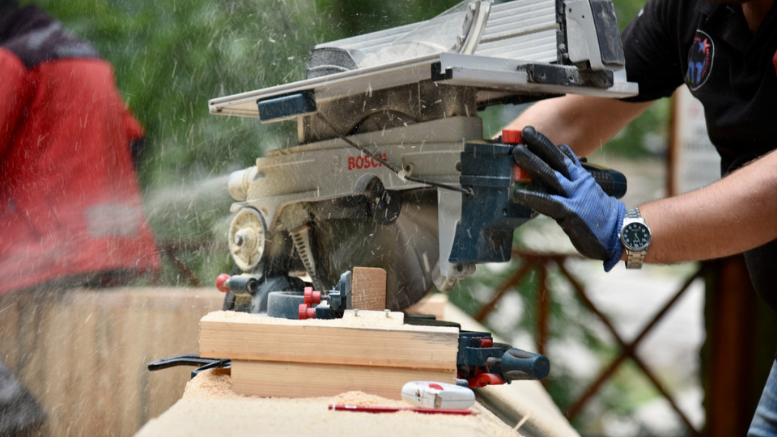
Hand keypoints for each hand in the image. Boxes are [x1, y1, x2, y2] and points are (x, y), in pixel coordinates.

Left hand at [512, 127, 624, 270]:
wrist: (619, 233)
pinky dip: (534, 197)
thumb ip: (574, 174)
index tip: (530, 132)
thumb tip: (564, 153)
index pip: (562, 156)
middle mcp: (577, 183)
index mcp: (581, 178)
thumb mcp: (589, 189)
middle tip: (524, 131)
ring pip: (551, 175)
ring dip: (533, 162)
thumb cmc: (600, 215)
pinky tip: (518, 193)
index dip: (546, 144)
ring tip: (517, 152)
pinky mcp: (571, 212)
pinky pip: (549, 203)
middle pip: (556, 160)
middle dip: (539, 145)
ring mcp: (574, 197)